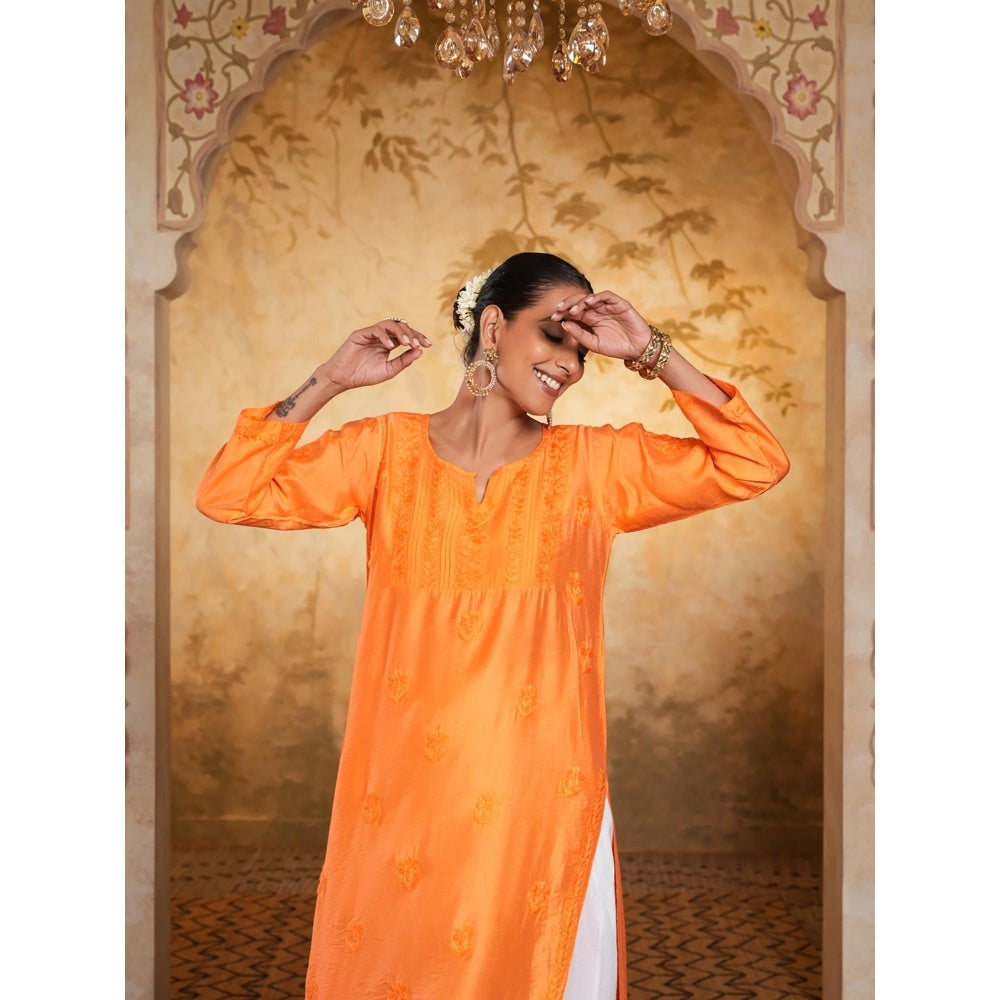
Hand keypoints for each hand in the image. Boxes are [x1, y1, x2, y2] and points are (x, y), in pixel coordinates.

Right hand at [315, 319, 431, 391]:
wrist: (343, 379)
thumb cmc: (364, 375)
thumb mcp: (389, 370)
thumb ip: (403, 361)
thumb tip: (421, 351)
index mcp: (388, 343)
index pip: (406, 335)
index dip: (418, 337)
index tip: (428, 344)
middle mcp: (381, 336)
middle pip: (400, 326)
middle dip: (412, 333)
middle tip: (419, 343)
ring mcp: (370, 333)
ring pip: (389, 324)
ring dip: (401, 332)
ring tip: (407, 343)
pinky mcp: (360, 334)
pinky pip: (375, 330)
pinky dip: (384, 336)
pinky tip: (390, 346)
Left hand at [549, 290, 652, 361]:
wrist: (637, 349)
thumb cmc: (616, 347)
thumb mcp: (593, 344)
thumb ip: (579, 334)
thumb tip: (563, 324)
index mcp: (590, 319)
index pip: (573, 312)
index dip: (562, 313)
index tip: (553, 318)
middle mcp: (597, 310)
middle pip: (578, 302)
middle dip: (567, 304)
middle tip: (557, 310)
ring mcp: (608, 306)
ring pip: (590, 297)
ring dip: (579, 302)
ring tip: (572, 310)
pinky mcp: (619, 303)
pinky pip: (606, 296)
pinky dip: (596, 297)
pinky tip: (588, 303)